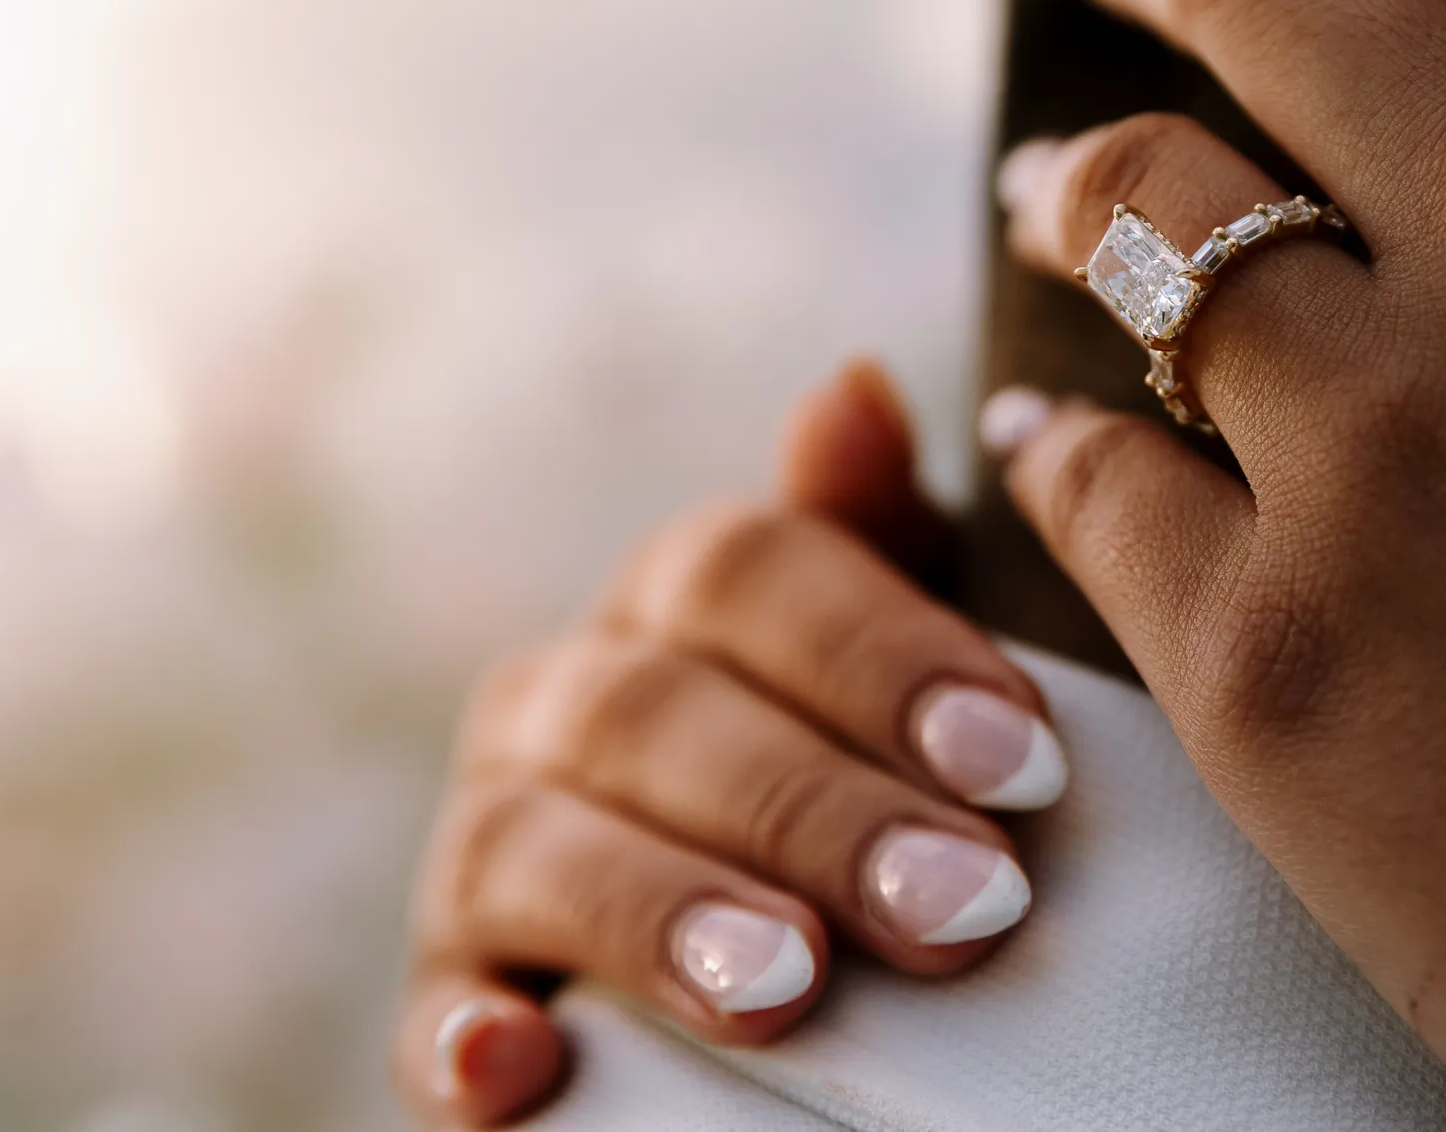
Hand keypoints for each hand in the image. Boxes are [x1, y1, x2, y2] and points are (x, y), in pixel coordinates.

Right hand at [394, 362, 1063, 1126]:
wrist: (754, 940)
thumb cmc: (852, 774)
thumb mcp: (881, 658)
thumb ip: (874, 535)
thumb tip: (856, 382)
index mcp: (676, 604)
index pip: (749, 574)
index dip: (884, 658)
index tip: (1022, 765)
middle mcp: (561, 700)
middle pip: (657, 714)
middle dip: (818, 811)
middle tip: (966, 908)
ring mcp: (486, 845)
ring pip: (533, 847)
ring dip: (660, 911)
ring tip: (789, 985)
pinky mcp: (448, 997)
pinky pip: (424, 1011)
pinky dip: (460, 1036)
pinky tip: (521, 1074)